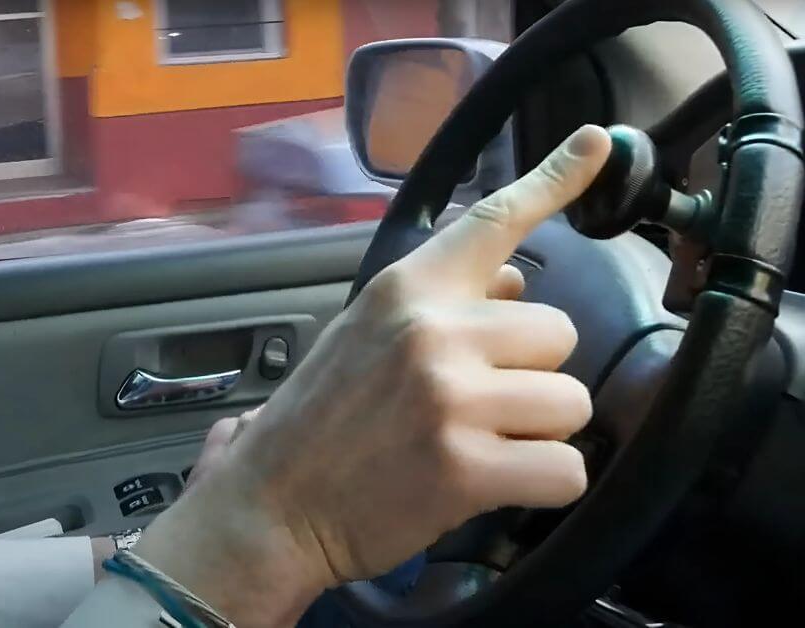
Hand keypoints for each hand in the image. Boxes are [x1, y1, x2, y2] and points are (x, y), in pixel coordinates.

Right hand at [134, 125, 612, 626]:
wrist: (271, 505)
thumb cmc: (318, 422)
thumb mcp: (365, 337)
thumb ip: (444, 304)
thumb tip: (517, 278)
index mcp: (406, 291)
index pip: (492, 222)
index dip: (554, 179)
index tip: (597, 143)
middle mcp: (433, 331)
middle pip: (558, 332)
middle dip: (531, 374)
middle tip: (475, 405)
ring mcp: (451, 399)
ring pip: (571, 404)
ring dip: (539, 432)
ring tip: (479, 446)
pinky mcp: (466, 469)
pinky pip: (566, 470)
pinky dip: (542, 486)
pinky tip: (493, 486)